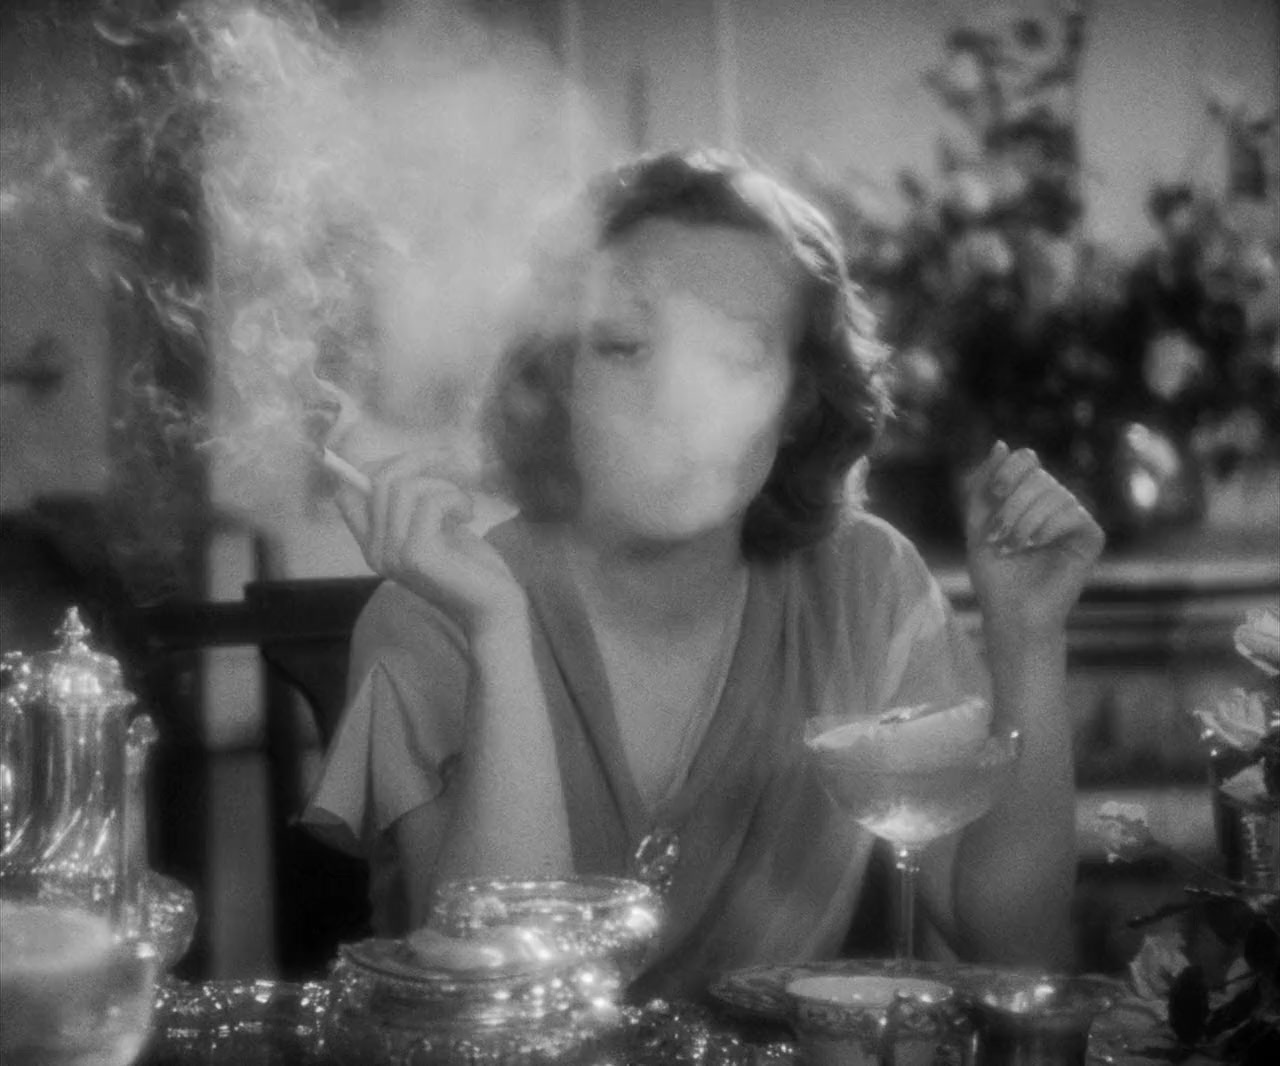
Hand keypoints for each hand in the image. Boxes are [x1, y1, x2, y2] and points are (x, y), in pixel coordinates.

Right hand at [333, 450, 526, 635]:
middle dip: (418, 462)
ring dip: (443, 485)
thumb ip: (414, 505)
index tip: (414, 462)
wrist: (494, 609)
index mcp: (374, 547)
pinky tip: (468, 515)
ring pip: (405, 488)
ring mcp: (394, 556)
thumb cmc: (470, 566)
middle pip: (379, 482)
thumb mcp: (435, 527)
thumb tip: (405, 462)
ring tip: (462, 505)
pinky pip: (430, 503)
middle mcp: (376, 553)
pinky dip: (455, 498)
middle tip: (450, 467)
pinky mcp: (418, 556)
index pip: (346, 495)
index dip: (374, 468)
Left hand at [963, 441, 1104, 636]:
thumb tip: (1001, 443)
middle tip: (998, 536)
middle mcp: (1054, 502)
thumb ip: (984, 485)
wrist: (1011, 612)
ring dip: (1025, 520)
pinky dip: (1048, 527)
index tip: (992, 496)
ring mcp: (1074, 518)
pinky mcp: (1091, 536)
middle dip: (1012, 505)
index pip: (1026, 459)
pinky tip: (1034, 546)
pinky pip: (1073, 513)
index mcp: (1028, 496)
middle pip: (1038, 476)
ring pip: (1055, 494)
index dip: (1008, 471)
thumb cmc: (994, 573)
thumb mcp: (977, 523)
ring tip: (1012, 547)